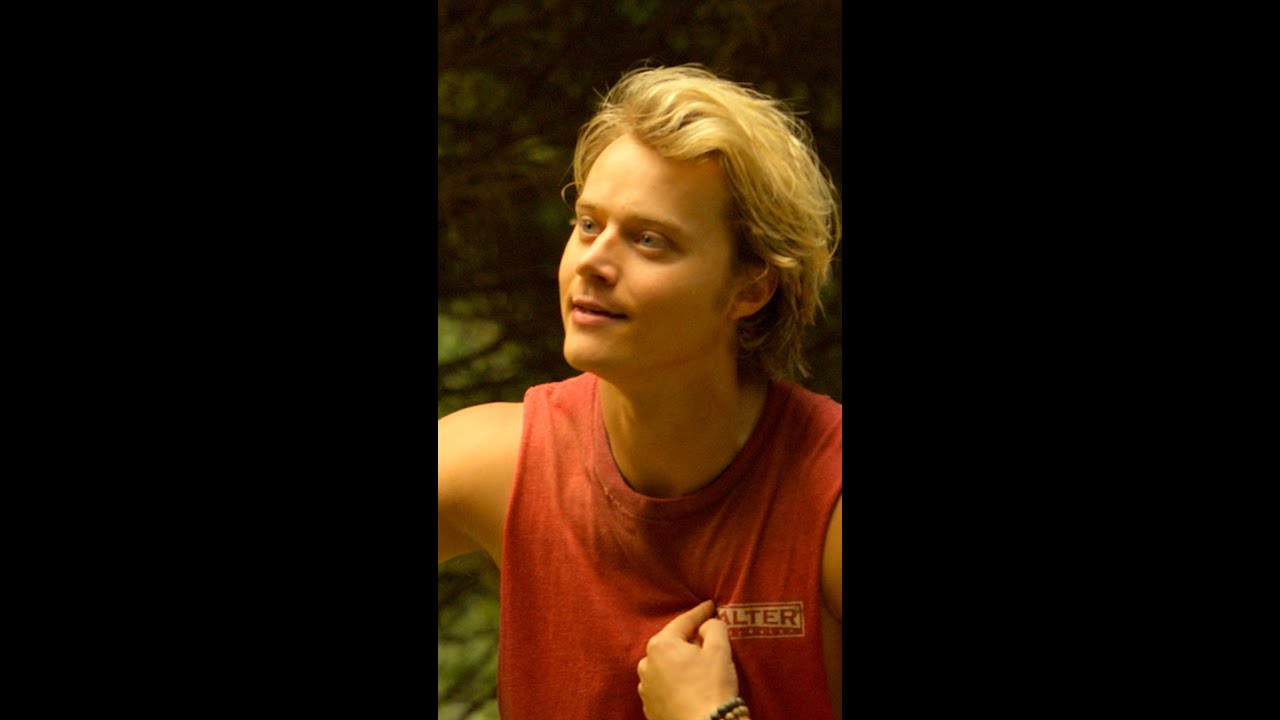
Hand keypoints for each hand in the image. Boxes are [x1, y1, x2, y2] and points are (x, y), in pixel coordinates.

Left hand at [637, 600, 738, 719]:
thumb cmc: (712, 687)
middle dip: (689, 639)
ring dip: (680, 661)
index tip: (711, 605)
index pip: (684, 621)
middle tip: (707, 636)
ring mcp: (645, 687)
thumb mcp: (719, 650)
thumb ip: (714, 628)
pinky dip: (675, 681)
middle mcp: (646, 663)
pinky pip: (664, 685)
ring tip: (699, 664)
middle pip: (672, 643)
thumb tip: (706, 625)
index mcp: (661, 645)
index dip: (701, 612)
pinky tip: (689, 685)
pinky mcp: (649, 707)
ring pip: (666, 665)